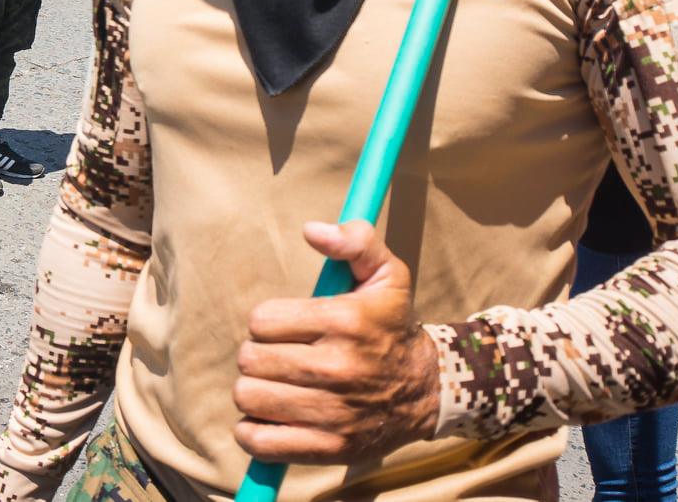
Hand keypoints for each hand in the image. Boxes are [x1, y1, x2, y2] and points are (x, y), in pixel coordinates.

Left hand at [232, 221, 439, 465]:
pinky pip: (262, 442)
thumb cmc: (393, 327)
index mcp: (344, 322)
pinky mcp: (328, 447)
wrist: (428, 390)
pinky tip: (271, 416)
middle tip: (279, 356)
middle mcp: (337, 368)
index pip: (262, 320)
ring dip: (254, 390)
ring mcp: (332, 413)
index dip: (266, 321)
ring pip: (250, 397)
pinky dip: (254, 432)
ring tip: (277, 384)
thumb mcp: (386, 273)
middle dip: (257, 354)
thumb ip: (354, 241)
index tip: (284, 326)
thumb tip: (312, 230)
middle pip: (250, 359)